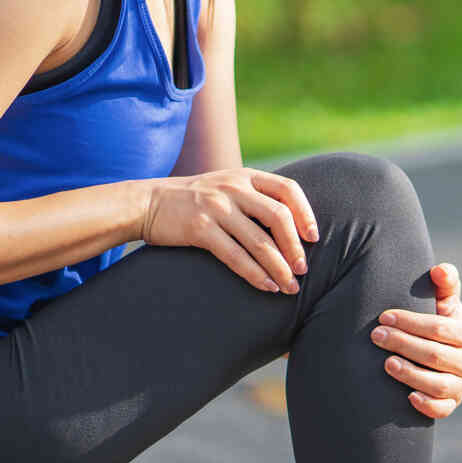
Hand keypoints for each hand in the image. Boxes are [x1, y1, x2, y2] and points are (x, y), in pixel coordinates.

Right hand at [141, 168, 318, 294]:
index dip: (306, 213)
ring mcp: (216, 207)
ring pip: (259, 241)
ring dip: (279, 267)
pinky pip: (235, 255)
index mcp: (245, 176)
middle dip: (295, 246)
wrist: (147, 202)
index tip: (314, 237)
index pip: (288, 189)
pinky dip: (255, 274)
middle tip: (303, 269)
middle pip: (279, 216)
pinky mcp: (200, 228)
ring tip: (290, 287)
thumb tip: (291, 226)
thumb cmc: (194, 200)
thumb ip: (254, 197)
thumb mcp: (225, 186)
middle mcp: (234, 187)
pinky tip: (266, 286)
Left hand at [372, 261, 461, 418]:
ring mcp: (460, 385)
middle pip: (435, 355)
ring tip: (386, 363)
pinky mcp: (450, 405)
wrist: (432, 357)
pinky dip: (426, 404)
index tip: (384, 317)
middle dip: (403, 344)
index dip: (411, 322)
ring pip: (439, 384)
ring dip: (411, 374)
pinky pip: (442, 410)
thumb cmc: (433, 324)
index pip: (440, 328)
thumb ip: (444, 283)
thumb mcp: (441, 303)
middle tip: (376, 336)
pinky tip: (407, 397)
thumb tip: (439, 269)